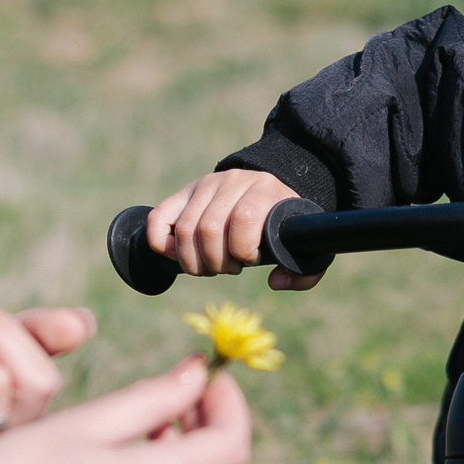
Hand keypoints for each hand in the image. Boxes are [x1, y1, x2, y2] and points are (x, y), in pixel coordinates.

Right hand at [145, 169, 325, 289]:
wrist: (266, 194)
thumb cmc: (283, 229)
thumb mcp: (304, 248)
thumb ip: (304, 273)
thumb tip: (275, 282)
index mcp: (264, 189)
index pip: (244, 218)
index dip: (242, 249)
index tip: (248, 260)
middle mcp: (232, 181)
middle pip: (208, 229)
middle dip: (215, 262)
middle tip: (227, 268)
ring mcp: (204, 185)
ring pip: (184, 229)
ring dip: (193, 261)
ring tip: (209, 265)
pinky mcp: (183, 193)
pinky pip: (158, 218)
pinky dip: (162, 244)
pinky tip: (178, 255)